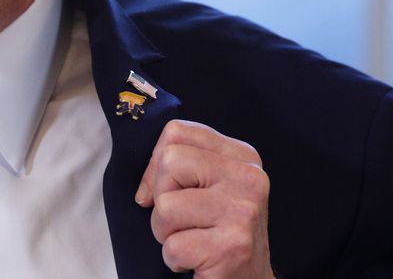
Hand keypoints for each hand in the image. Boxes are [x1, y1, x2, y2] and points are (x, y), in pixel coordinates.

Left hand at [136, 120, 272, 278]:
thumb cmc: (218, 233)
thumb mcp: (206, 189)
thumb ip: (180, 167)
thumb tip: (143, 189)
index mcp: (242, 156)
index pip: (176, 132)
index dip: (156, 163)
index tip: (168, 190)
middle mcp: (249, 178)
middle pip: (170, 161)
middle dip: (161, 197)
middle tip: (184, 221)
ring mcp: (243, 211)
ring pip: (165, 205)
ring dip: (166, 232)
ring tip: (193, 241)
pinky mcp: (233, 246)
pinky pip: (173, 245)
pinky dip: (175, 259)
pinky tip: (198, 261)